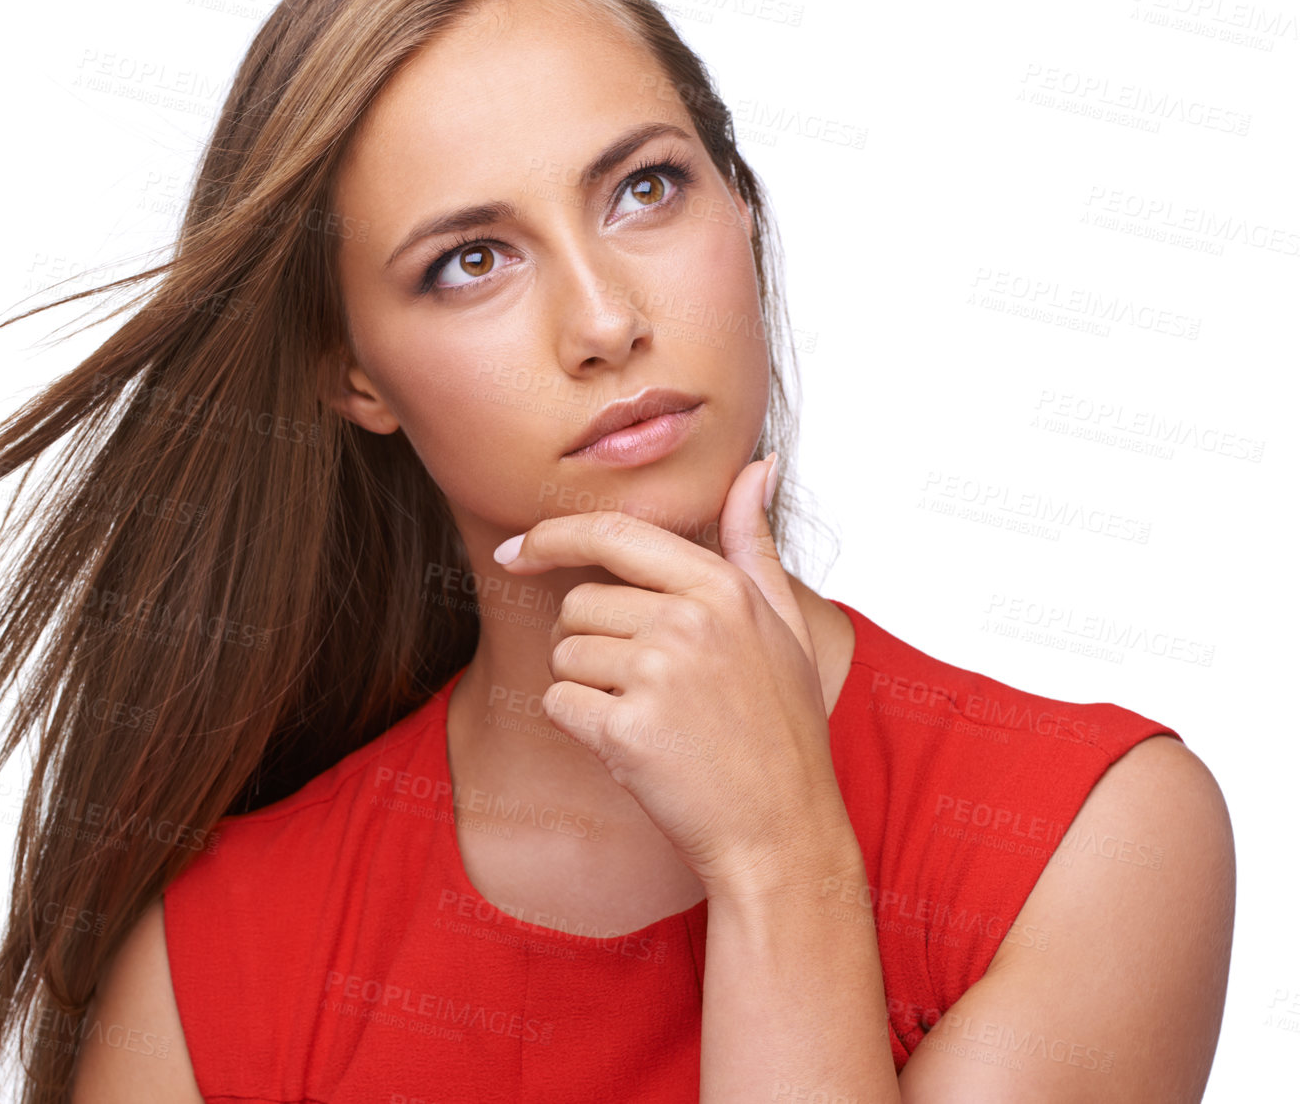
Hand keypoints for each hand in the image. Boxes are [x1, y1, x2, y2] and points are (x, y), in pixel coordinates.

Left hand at [493, 456, 854, 898]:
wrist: (783, 833)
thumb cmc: (783, 730)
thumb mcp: (785, 626)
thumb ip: (754, 544)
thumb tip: (756, 466)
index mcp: (723, 588)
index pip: (612, 534)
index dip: (551, 535)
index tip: (515, 550)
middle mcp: (689, 620)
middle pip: (577, 603)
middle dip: (588, 642)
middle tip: (642, 688)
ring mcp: (658, 674)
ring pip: (563, 655)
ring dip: (586, 688)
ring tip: (647, 718)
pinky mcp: (627, 729)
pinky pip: (558, 705)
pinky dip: (579, 728)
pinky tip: (631, 748)